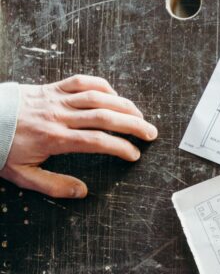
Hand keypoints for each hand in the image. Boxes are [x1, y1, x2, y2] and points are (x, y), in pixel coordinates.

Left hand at [0, 75, 158, 197]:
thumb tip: (82, 192)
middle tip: (151, 133)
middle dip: (133, 124)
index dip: (120, 147)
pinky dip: (101, 86)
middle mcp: (60, 115)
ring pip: (97, 97)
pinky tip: (113, 95)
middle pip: (105, 116)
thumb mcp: (23, 175)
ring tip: (140, 115)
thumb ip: (54, 186)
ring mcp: (56, 98)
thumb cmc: (2, 147)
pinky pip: (81, 81)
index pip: (97, 141)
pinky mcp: (51, 87)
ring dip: (123, 105)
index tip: (134, 155)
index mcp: (55, 138)